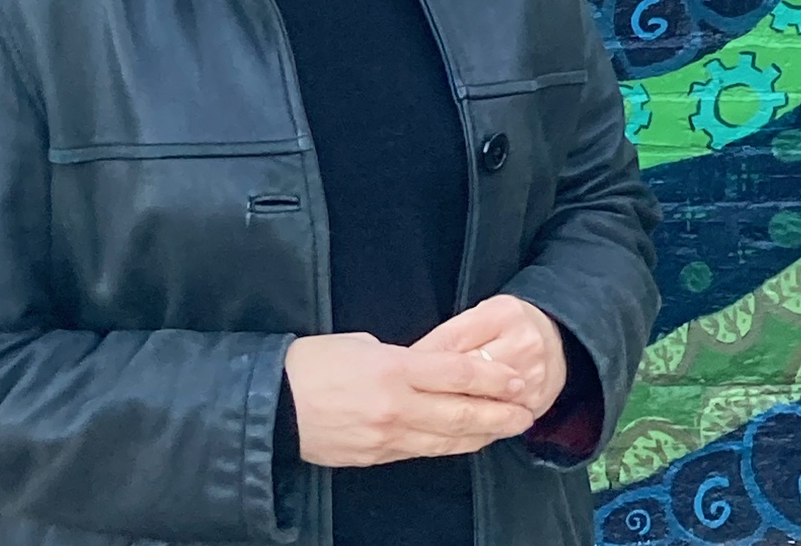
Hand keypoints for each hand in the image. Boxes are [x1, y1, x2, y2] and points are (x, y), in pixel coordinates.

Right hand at [281, 331, 535, 468]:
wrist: (274, 406)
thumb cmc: (310, 364)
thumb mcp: (357, 344)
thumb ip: (396, 357)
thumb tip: (419, 366)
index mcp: (392, 368)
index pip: (455, 373)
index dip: (490, 377)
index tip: (514, 378)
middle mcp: (396, 405)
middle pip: (460, 412)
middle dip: (498, 412)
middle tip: (526, 411)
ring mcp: (388, 436)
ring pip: (447, 439)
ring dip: (481, 435)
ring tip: (506, 430)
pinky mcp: (377, 457)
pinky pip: (423, 451)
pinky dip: (449, 447)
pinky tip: (465, 443)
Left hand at [409, 294, 567, 421]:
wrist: (559, 341)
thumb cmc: (509, 325)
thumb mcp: (482, 315)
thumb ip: (452, 335)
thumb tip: (412, 358)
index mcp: (502, 314)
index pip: (453, 340)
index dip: (422, 359)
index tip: (398, 373)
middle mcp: (521, 344)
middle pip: (467, 375)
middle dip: (432, 389)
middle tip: (404, 400)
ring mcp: (532, 377)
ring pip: (481, 402)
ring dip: (451, 412)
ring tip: (422, 419)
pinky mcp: (536, 404)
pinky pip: (498, 422)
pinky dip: (474, 428)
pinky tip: (452, 432)